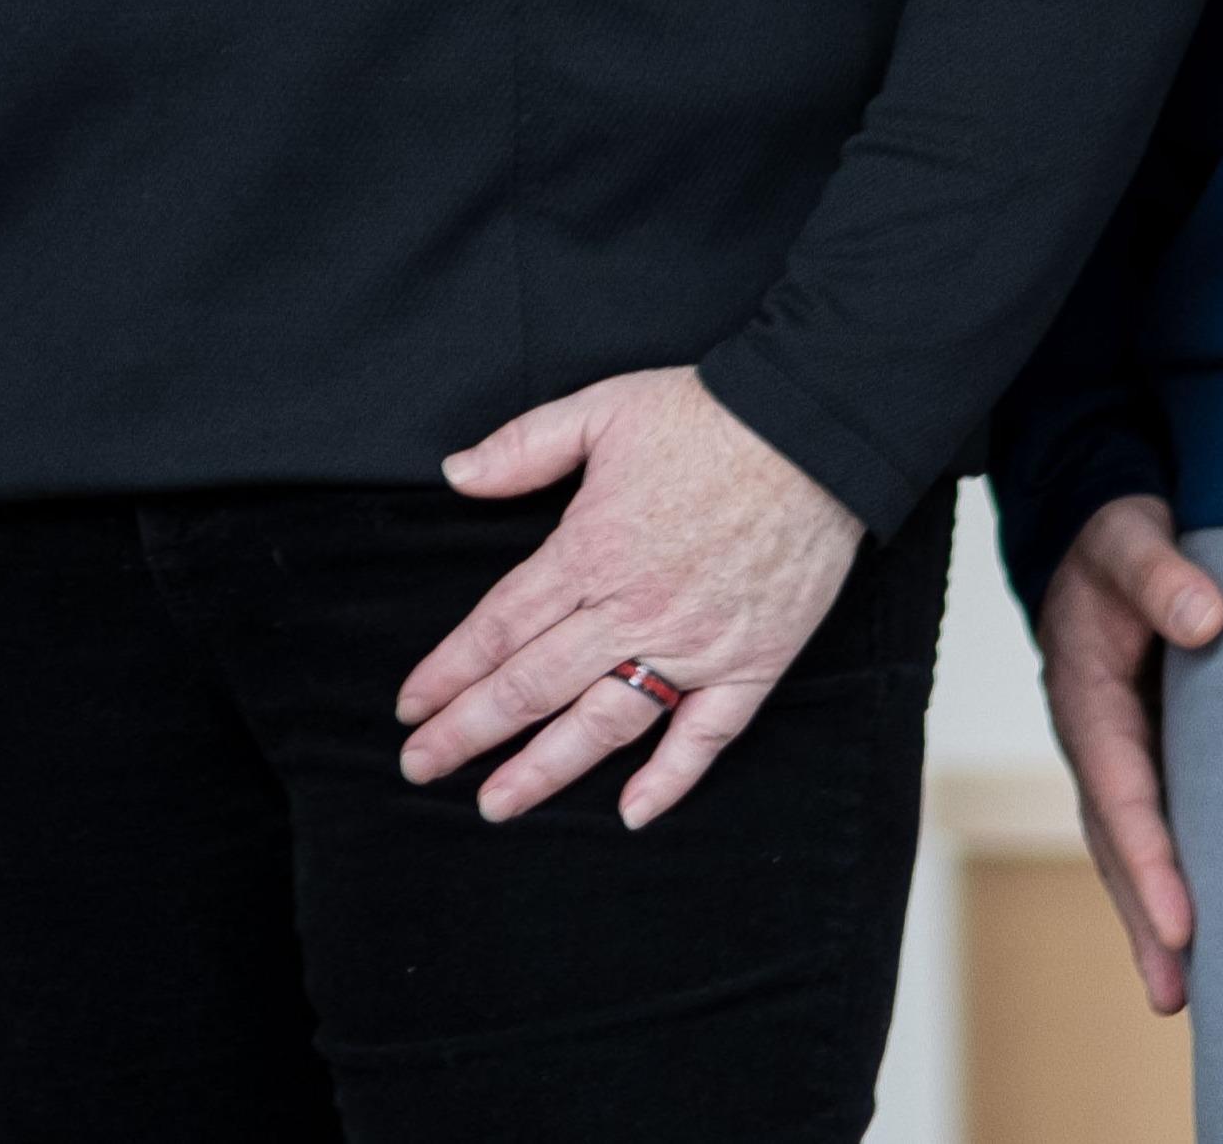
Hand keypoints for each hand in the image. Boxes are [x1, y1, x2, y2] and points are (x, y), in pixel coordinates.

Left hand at [398, 368, 862, 829]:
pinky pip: (706, 737)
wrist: (813, 433)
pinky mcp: (752, 664)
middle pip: (533, 684)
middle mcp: (632, 608)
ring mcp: (693, 644)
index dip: (448, 671)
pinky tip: (630, 813)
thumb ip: (522, 447)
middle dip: (468, 731)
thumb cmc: (706, 417)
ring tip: (495, 804)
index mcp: (588, 550)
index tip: (409, 707)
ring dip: (545, 769)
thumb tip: (455, 473)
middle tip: (420, 766)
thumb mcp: (599, 410)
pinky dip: (670, 780)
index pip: (499, 627)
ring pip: (605, 722)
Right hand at [1038, 494, 1222, 1015]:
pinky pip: (1155, 828)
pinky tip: (1203, 935)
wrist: (1099, 535)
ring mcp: (1116, 755)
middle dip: (1143, 918)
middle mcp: (1094, 741)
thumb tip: (1208, 619)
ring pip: (1130, 848)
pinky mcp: (1146, 757)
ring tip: (1184, 997)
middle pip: (1114, 843)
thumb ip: (1162, 575)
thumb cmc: (1118, 540)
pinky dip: (1170, 882)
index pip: (1119, 791)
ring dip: (1152, 919)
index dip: (1149, 860)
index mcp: (1085, 698)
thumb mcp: (1130, 540)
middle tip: (1176, 995)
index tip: (1184, 923)